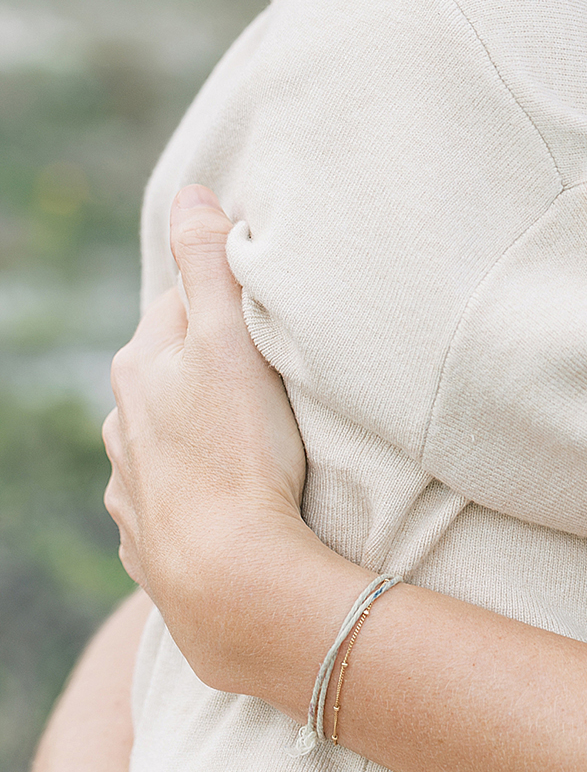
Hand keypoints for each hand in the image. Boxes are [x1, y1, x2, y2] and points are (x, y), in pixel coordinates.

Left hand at [104, 184, 313, 650]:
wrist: (229, 579)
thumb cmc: (240, 450)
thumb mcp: (232, 339)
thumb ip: (210, 263)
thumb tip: (190, 192)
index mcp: (142, 364)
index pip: (183, 303)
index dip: (230, 303)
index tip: (273, 316)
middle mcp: (124, 420)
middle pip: (172, 369)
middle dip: (214, 366)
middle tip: (278, 379)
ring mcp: (131, 484)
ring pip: (167, 435)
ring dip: (202, 430)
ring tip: (258, 443)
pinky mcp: (149, 540)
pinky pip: (173, 498)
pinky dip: (198, 491)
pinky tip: (231, 500)